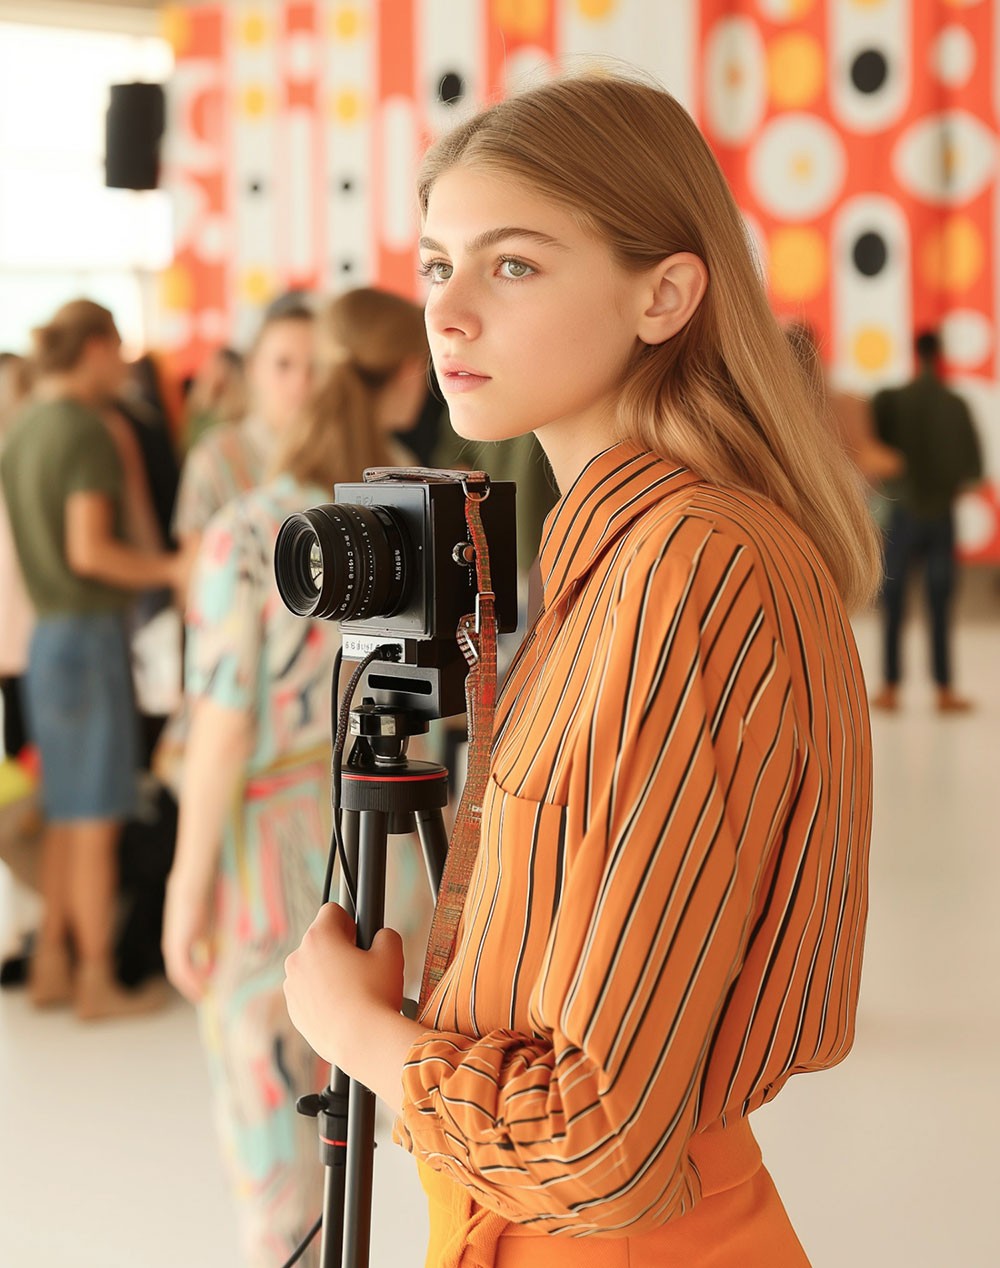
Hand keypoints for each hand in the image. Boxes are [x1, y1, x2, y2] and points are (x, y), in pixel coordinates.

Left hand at [162, 877, 214, 1001]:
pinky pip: (183, 971)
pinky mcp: (176, 947)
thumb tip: (215, 956)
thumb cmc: (200, 900)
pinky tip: (202, 989)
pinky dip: (192, 982)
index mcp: (178, 942)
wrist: (190, 888)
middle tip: (206, 999)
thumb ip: (208, 940)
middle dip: (192, 988)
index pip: (185, 967)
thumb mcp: (206, 923)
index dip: (195, 979)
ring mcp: (173, 948)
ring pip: (180, 976)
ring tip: (204, 999)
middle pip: (181, 975)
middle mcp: (172, 948)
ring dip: (191, 989)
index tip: (207, 989)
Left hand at [284, 904, 403, 1069]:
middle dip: (338, 949)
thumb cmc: (376, 995)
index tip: (358, 937)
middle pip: (320, 941)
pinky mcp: (294, 1010)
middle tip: (361, 967)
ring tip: (353, 992)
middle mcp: (298, 958)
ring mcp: (293, 986)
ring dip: (328, 973)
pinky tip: (343, 1009)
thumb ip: (385, 935)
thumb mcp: (392, 954)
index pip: (332, 911)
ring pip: (312, 968)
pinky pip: (308, 994)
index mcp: (319, 937)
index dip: (350, 921)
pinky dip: (322, 997)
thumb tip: (380, 937)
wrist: (362, 1041)